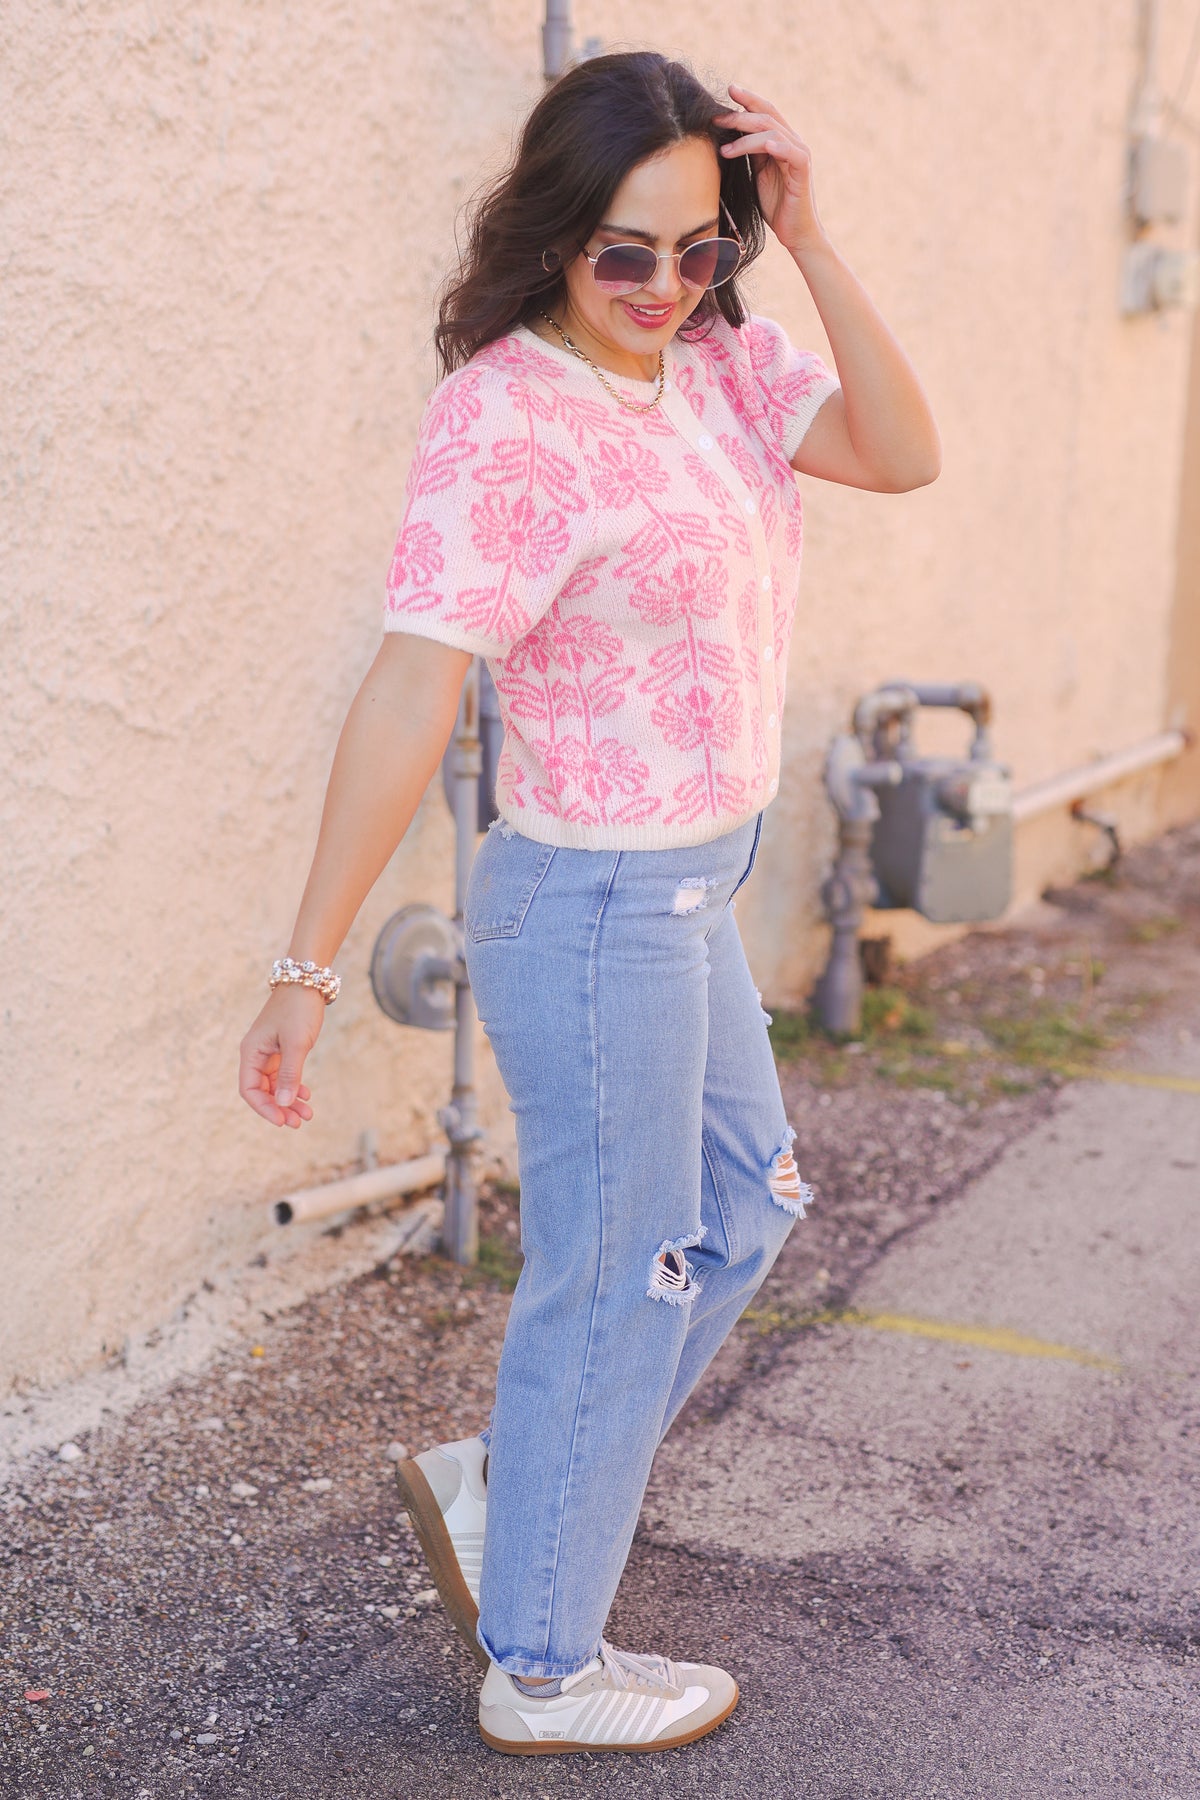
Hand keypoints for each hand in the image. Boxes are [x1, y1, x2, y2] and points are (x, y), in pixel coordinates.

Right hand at [238, 985, 322, 1127]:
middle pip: (262, 1091)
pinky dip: (294, 1086)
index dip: (264, 1109)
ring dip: (289, 1100)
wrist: (307, 981)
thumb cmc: (299, 1009)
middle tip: (299, 1122)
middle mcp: (256, 1054)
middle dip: (279, 1108)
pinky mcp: (281, 1049)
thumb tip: (283, 1104)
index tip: (283, 1121)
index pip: (249, 1090)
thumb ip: (290, 1074)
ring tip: (307, 1113)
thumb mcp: (297, 1043)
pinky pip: (283, 1075)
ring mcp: (269, 1052)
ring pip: (275, 1085)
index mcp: (251, 1052)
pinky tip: (306, 1095)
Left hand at [713, 82, 827, 259]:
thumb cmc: (776, 205)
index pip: (765, 112)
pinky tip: (765, 146)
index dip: (747, 99)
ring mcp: (799, 155)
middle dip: (740, 115)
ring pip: (773, 133)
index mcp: (780, 140)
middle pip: (767, 117)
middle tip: (717, 118)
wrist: (795, 232)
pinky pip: (792, 153)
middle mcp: (792, 142)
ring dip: (746, 139)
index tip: (728, 90)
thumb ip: (750, 154)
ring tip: (726, 150)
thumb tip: (729, 136)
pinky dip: (778, 147)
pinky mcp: (803, 171)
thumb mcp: (757, 174)